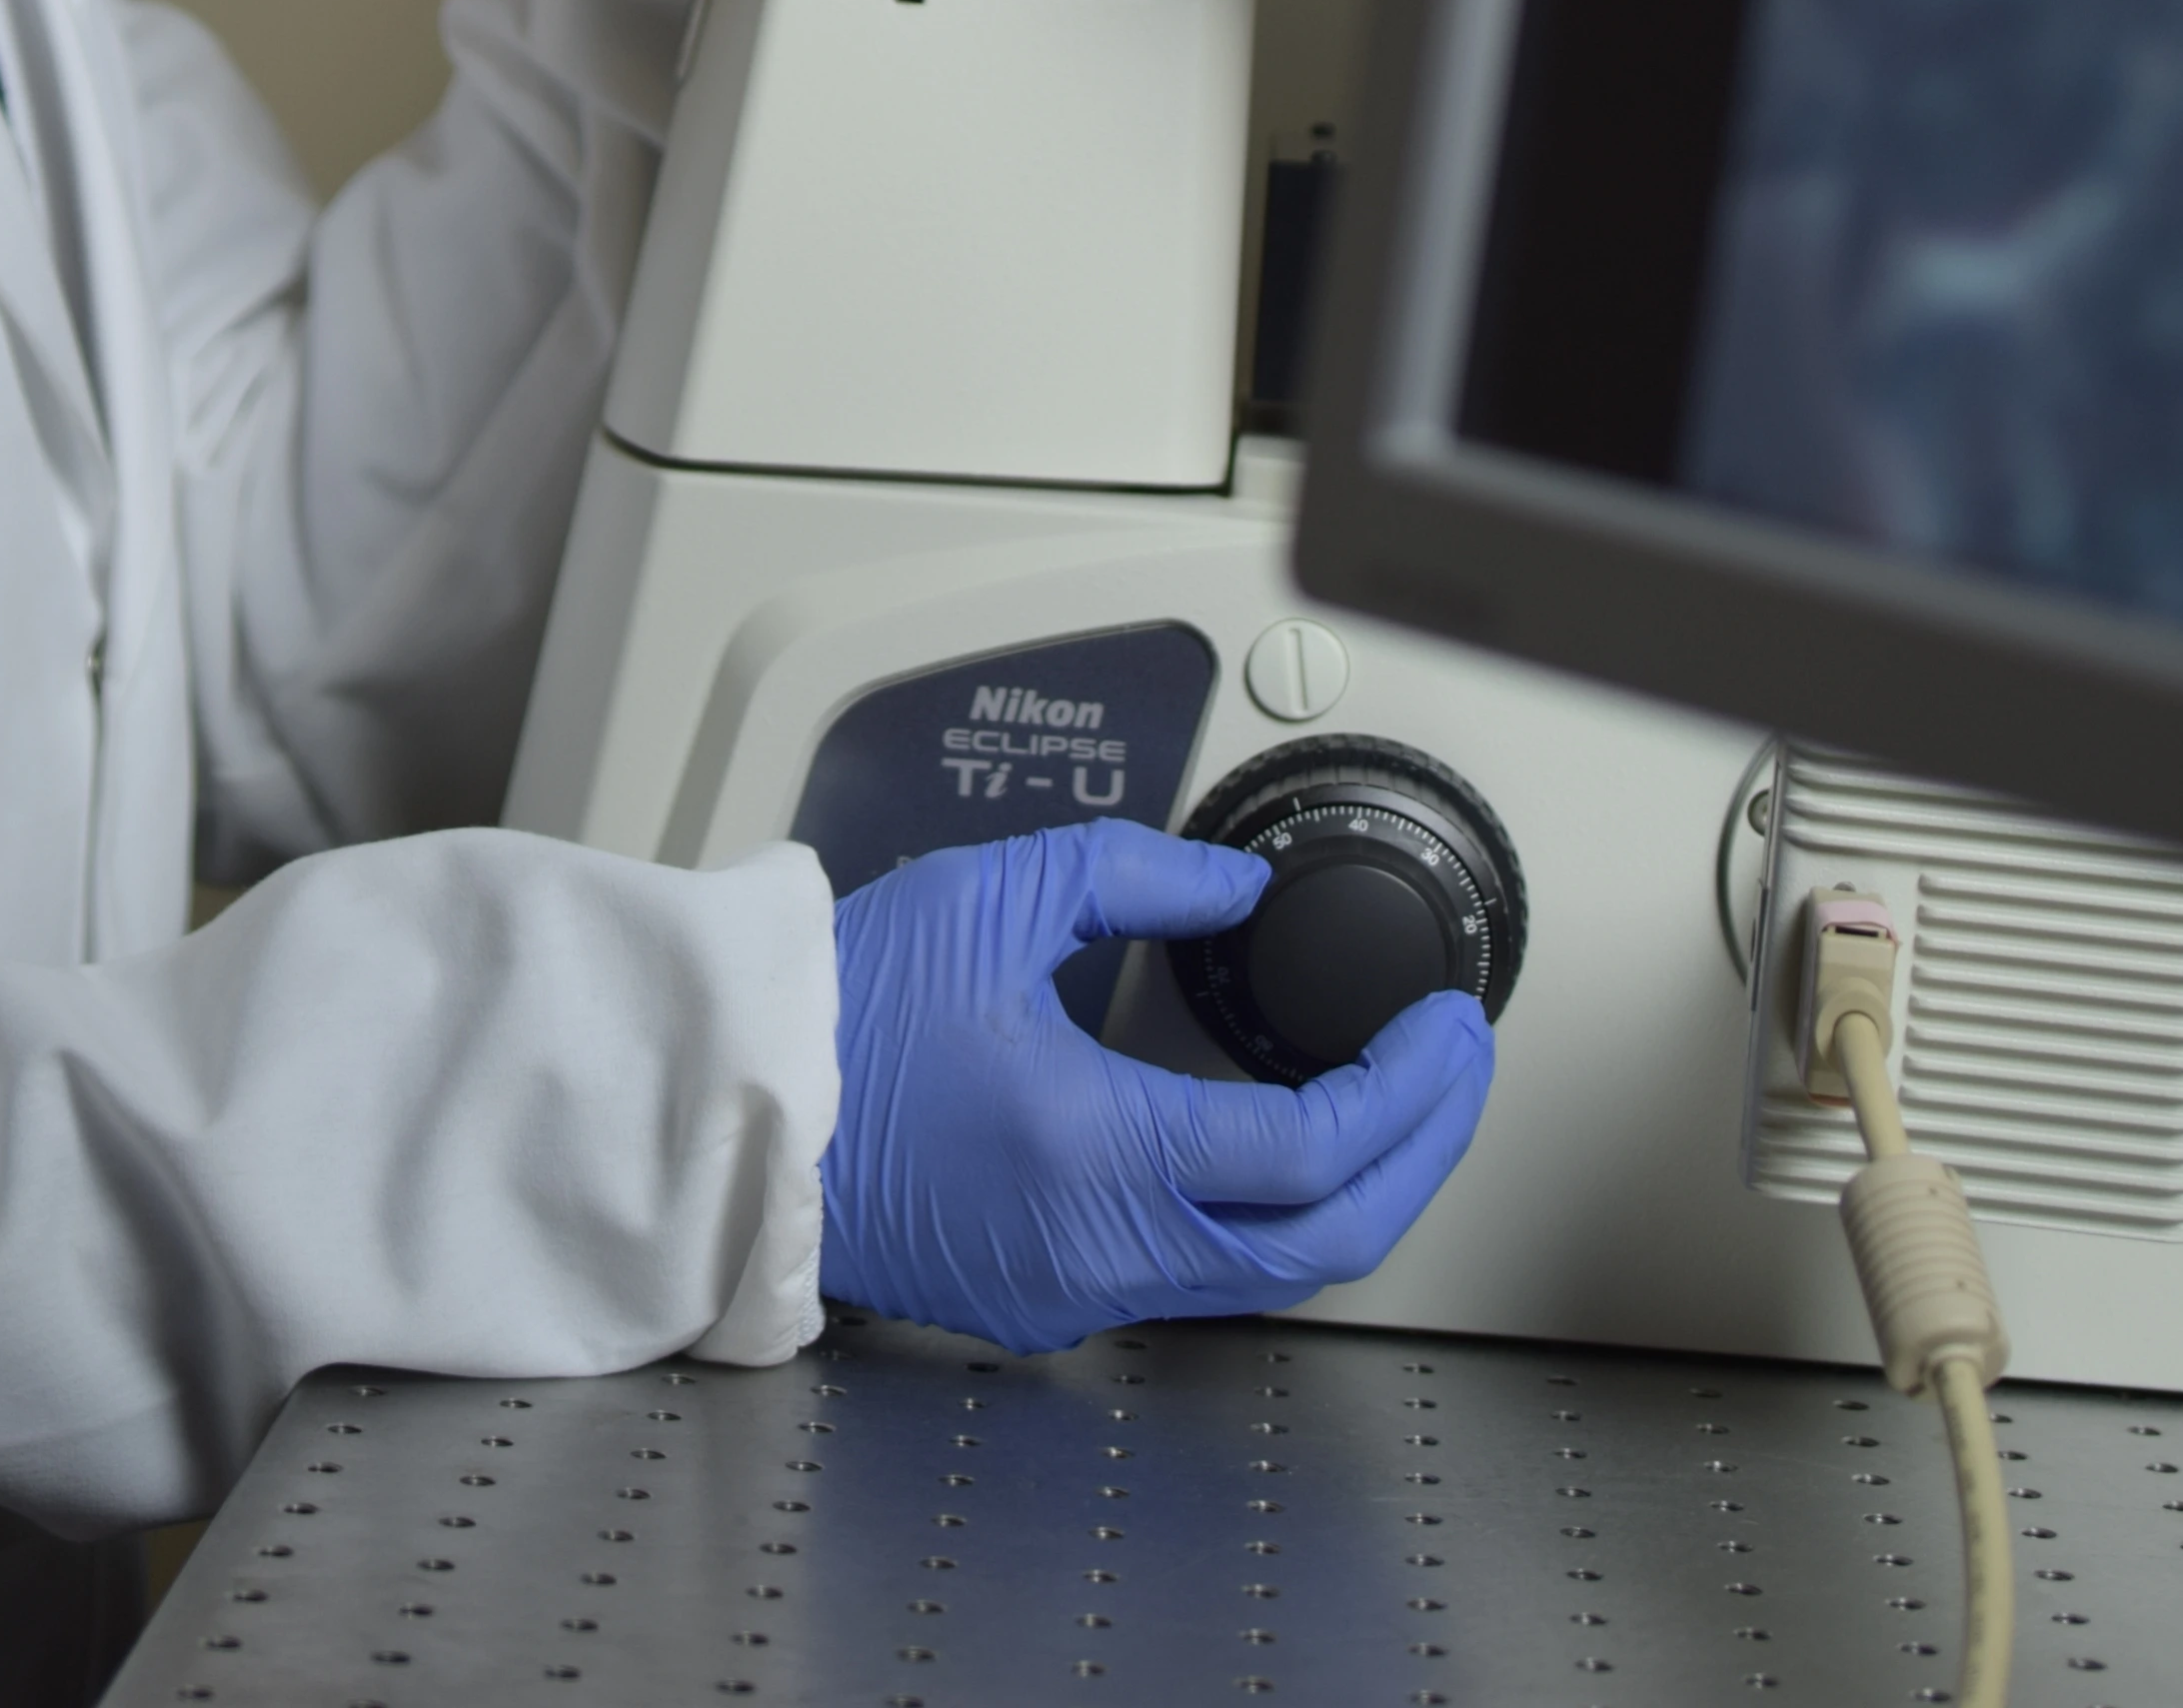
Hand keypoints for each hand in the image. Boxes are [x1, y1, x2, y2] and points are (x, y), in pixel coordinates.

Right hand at [817, 818, 1492, 1354]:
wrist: (725, 1108)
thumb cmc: (833, 1013)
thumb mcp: (993, 897)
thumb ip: (1138, 877)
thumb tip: (1236, 890)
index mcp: (1094, 1147)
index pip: (1314, 1149)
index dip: (1412, 1091)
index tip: (1448, 1033)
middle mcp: (1096, 1242)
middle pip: (1324, 1243)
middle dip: (1422, 1157)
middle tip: (1457, 1076)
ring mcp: (1072, 1289)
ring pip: (1266, 1277)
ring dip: (1352, 1196)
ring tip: (1394, 1110)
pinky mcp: (1043, 1306)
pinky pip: (1194, 1281)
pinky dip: (1267, 1223)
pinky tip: (1285, 1159)